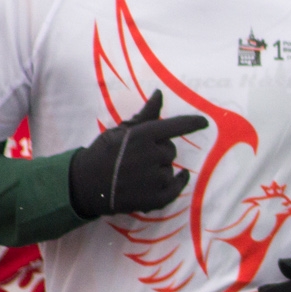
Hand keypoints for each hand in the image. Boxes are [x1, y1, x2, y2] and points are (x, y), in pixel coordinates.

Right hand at [68, 90, 208, 216]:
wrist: (85, 184)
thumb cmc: (104, 153)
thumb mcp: (122, 130)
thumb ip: (146, 114)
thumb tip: (160, 93)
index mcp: (143, 136)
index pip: (176, 126)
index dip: (192, 123)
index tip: (205, 121)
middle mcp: (151, 155)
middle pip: (170, 150)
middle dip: (159, 151)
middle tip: (139, 157)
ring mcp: (153, 178)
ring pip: (170, 168)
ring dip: (160, 169)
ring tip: (138, 173)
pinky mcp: (155, 198)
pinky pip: (177, 187)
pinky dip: (179, 182)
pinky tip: (179, 177)